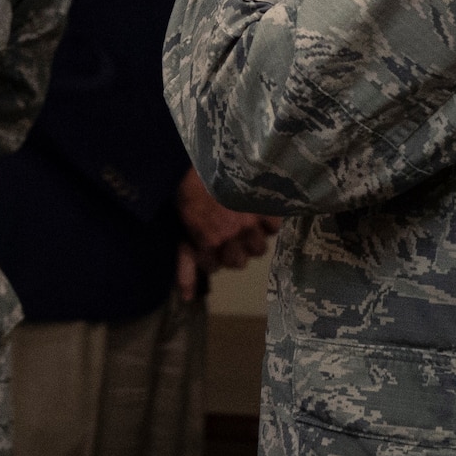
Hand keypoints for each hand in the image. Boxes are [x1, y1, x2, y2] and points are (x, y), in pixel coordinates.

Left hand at [176, 170, 281, 292]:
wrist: (200, 155)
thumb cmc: (186, 190)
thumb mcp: (181, 227)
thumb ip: (185, 264)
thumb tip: (186, 299)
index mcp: (208, 240)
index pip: (214, 267)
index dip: (208, 256)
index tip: (205, 242)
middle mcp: (231, 236)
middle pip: (239, 263)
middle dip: (230, 252)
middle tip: (226, 235)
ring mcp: (250, 222)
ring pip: (259, 249)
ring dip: (250, 240)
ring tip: (243, 225)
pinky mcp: (265, 206)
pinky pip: (274, 227)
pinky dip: (267, 222)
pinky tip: (257, 212)